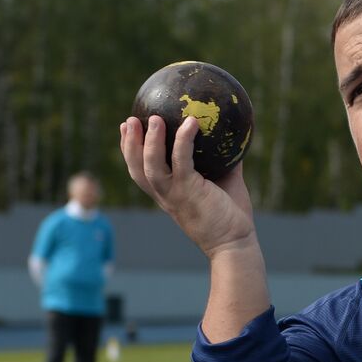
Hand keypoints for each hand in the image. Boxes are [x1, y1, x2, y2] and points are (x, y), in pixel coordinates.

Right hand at [119, 115, 255, 258]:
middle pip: (136, 168)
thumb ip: (224, 162)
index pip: (140, 171)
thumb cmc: (231, 216)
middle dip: (129, 143)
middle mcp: (165, 195)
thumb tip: (232, 138)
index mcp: (167, 194)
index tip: (126, 129)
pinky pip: (181, 160)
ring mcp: (175, 193)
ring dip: (149, 140)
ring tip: (152, 118)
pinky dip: (183, 140)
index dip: (130, 151)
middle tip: (130, 120)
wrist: (235, 243)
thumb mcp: (225, 183)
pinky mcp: (189, 191)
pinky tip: (191, 123)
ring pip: (151, 164)